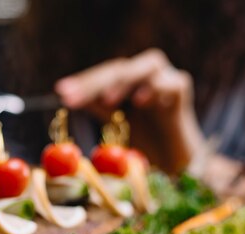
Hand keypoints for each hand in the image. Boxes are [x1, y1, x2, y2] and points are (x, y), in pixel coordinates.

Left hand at [54, 48, 204, 173]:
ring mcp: (167, 78)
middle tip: (76, 98)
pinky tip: (141, 101)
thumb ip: (98, 105)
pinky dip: (157, 88)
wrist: (175, 158)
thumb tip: (65, 96)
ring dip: (126, 80)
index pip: (104, 74)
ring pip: (147, 64)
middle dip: (96, 82)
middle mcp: (147, 73)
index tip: (61, 91)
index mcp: (129, 79)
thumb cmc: (145, 139)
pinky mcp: (183, 90)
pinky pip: (173, 82)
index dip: (83, 82)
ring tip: (108, 100)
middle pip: (121, 68)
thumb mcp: (116, 121)